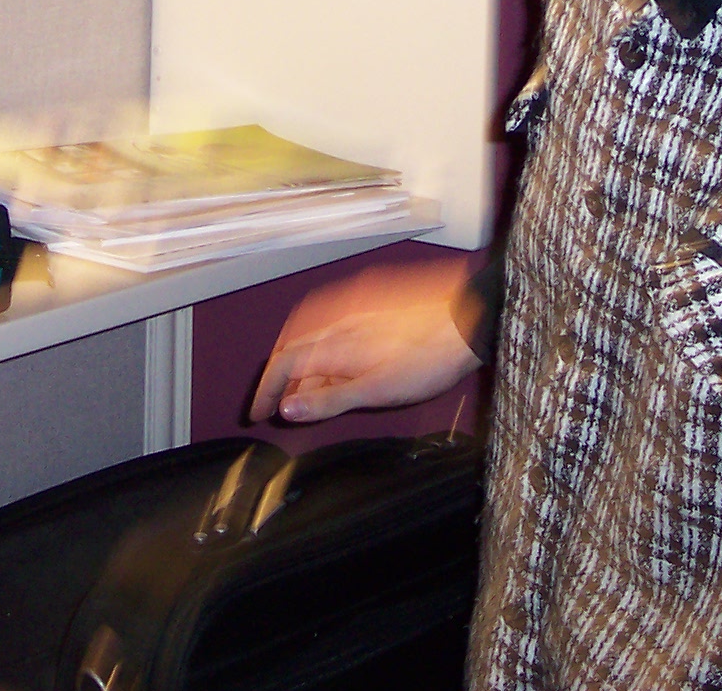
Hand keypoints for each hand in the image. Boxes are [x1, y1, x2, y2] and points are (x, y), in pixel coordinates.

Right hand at [250, 256, 482, 424]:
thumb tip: (288, 408)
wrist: (464, 320)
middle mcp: (339, 322)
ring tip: (303, 390)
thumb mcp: (375, 391)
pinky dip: (322, 349)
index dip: (265, 391)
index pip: (282, 366)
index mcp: (334, 344)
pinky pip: (333, 329)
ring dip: (301, 365)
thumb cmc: (427, 358)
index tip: (257, 413)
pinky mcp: (373, 307)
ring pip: (313, 339)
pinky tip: (336, 361)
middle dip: (278, 379)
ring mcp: (356, 312)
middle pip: (293, 350)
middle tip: (273, 404)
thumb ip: (329, 399)